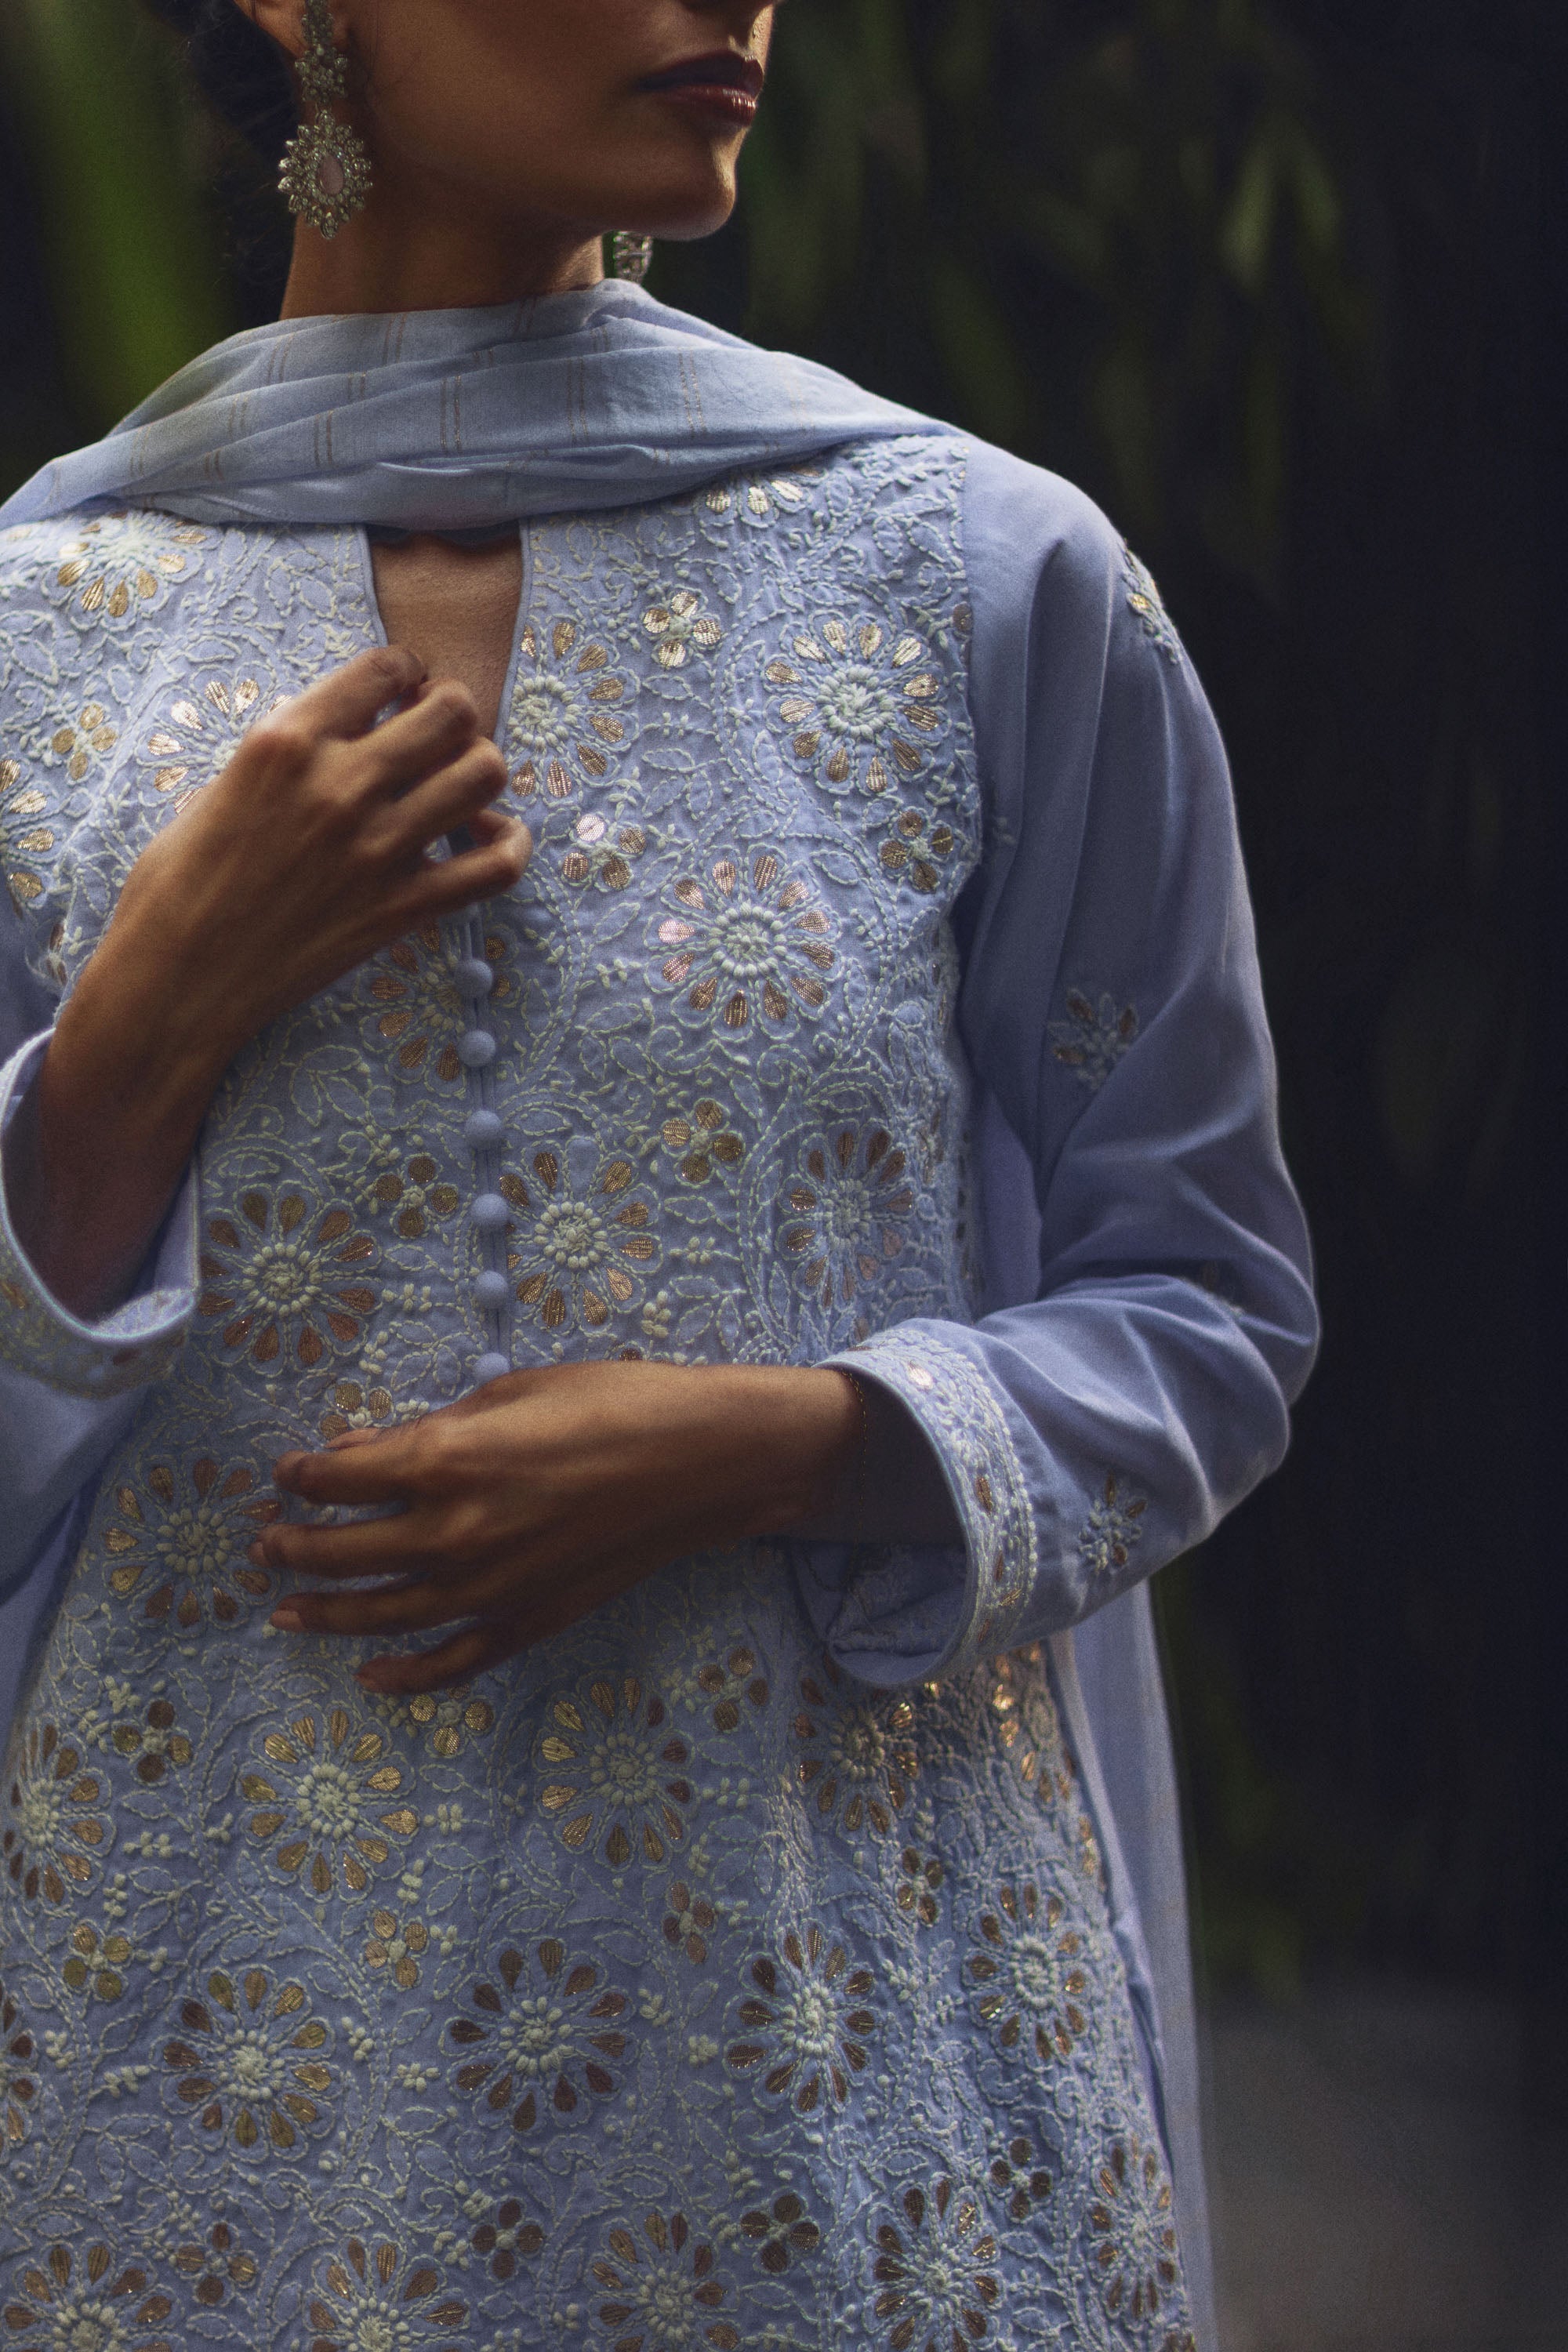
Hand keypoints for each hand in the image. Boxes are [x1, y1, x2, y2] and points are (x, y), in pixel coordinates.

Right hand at [9, 646, 530, 1318]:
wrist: (179, 980)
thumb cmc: (178, 887)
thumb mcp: (217, 790)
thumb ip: (282, 757)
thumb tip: (332, 741)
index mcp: (285, 743)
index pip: (383, 668)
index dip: (404, 673)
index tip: (400, 694)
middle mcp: (340, 785)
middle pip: (451, 711)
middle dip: (450, 716)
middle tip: (431, 743)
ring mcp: (379, 848)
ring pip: (483, 774)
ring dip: (479, 773)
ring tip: (456, 791)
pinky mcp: (403, 908)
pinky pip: (496, 867)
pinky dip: (510, 847)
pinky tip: (494, 841)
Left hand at [257, 1361, 862, 1692]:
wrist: (703, 1460)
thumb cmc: (613, 1402)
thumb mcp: (509, 1390)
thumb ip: (429, 1427)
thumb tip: (363, 1450)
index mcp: (445, 1459)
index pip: (339, 1478)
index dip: (302, 1477)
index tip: (287, 1474)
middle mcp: (454, 1532)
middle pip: (343, 1550)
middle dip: (294, 1546)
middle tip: (267, 1543)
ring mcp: (490, 1586)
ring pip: (382, 1613)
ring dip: (326, 1613)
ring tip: (286, 1610)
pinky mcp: (529, 1618)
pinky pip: (454, 1660)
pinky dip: (408, 1675)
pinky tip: (371, 1676)